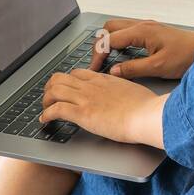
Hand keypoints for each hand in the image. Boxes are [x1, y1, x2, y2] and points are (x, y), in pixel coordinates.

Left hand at [41, 68, 164, 147]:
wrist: (148, 115)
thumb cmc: (148, 108)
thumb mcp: (134, 93)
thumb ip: (123, 93)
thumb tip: (125, 99)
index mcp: (104, 80)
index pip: (78, 73)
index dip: (68, 81)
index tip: (66, 90)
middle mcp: (92, 86)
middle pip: (61, 78)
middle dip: (51, 88)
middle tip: (49, 98)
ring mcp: (86, 98)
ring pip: (54, 90)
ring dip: (45, 100)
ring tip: (44, 110)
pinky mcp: (83, 113)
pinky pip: (56, 109)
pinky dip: (46, 115)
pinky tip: (44, 121)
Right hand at [89, 18, 193, 80]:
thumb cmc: (185, 56)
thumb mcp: (158, 67)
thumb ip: (133, 69)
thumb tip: (113, 71)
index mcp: (141, 32)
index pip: (109, 39)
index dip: (98, 55)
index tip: (95, 69)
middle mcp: (141, 25)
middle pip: (108, 28)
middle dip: (99, 45)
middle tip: (98, 64)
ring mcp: (145, 26)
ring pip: (116, 28)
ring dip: (108, 42)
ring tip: (106, 60)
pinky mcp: (150, 31)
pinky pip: (126, 32)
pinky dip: (118, 42)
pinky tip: (120, 55)